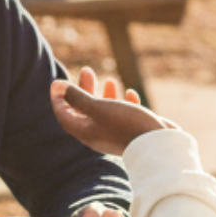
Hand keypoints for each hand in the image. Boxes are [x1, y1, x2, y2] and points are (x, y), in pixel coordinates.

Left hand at [51, 65, 174, 155]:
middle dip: (84, 89)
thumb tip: (58, 86)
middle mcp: (99, 134)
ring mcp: (116, 134)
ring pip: (106, 112)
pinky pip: (126, 116)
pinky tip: (131, 92)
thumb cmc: (126, 125)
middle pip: (85, 111)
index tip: (57, 82)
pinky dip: (126, 102)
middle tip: (87, 70)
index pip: (64, 115)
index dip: (58, 99)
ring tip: (111, 79)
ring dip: (106, 94)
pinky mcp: (134, 132)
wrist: (158, 146)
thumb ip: (78, 97)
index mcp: (86, 131)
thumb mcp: (99, 108)